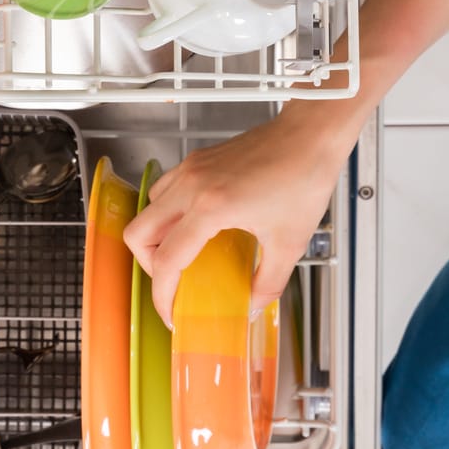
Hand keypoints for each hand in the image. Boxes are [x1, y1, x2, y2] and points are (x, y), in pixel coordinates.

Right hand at [123, 106, 351, 325]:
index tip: (172, 313)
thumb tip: (252, 304)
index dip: (163, 295)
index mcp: (211, 207)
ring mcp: (191, 170)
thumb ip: (268, 282)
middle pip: (138, 233)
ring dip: (156, 238)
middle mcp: (192, 185)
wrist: (311, 134)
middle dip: (148, 266)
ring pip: (147, 209)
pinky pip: (164, 191)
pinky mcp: (197, 161)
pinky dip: (168, 214)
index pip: (167, 261)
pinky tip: (196, 226)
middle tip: (173, 282)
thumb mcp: (290, 242)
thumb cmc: (304, 176)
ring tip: (183, 255)